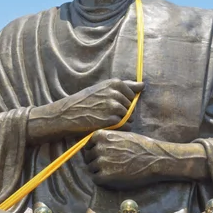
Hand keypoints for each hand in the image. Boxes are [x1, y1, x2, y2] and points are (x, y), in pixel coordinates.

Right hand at [28, 79, 143, 143]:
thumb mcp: (103, 88)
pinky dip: (118, 129)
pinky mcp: (112, 120)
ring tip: (105, 119)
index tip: (110, 104)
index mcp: (115, 83)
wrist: (68, 113)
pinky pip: (125, 126)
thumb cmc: (86, 101)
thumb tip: (143, 85)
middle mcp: (116, 93)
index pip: (132, 95)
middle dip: (123, 112)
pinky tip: (106, 125)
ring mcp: (114, 106)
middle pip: (131, 107)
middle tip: (105, 113)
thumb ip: (125, 86)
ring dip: (121, 121)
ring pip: (129, 117)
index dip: (123, 102)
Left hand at [84, 129, 158, 188]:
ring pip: (91, 169)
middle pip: (88, 158)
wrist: (154, 158)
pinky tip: (114, 177)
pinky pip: (96, 179)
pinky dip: (103, 180)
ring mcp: (101, 162)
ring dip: (99, 171)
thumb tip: (95, 146)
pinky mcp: (105, 176)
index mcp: (101, 135)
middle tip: (109, 166)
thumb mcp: (120, 135)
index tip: (102, 155)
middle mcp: (98, 147)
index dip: (94, 151)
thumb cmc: (140, 146)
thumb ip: (107, 140)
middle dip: (96, 162)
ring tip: (114, 171)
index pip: (88, 146)